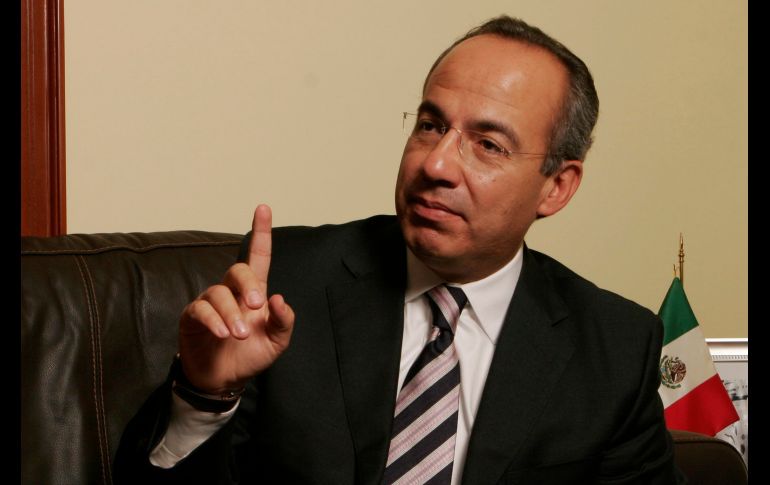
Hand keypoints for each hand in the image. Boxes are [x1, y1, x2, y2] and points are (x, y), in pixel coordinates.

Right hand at [178, 204, 294, 393]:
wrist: (224, 380)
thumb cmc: (251, 355)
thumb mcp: (277, 342)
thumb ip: (284, 321)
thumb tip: (279, 298)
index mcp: (255, 292)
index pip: (258, 256)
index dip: (261, 232)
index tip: (263, 208)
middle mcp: (232, 292)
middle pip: (238, 270)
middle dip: (248, 285)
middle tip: (257, 305)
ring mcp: (210, 302)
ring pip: (218, 293)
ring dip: (231, 314)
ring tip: (240, 335)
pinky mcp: (192, 317)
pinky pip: (200, 310)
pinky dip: (213, 321)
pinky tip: (222, 334)